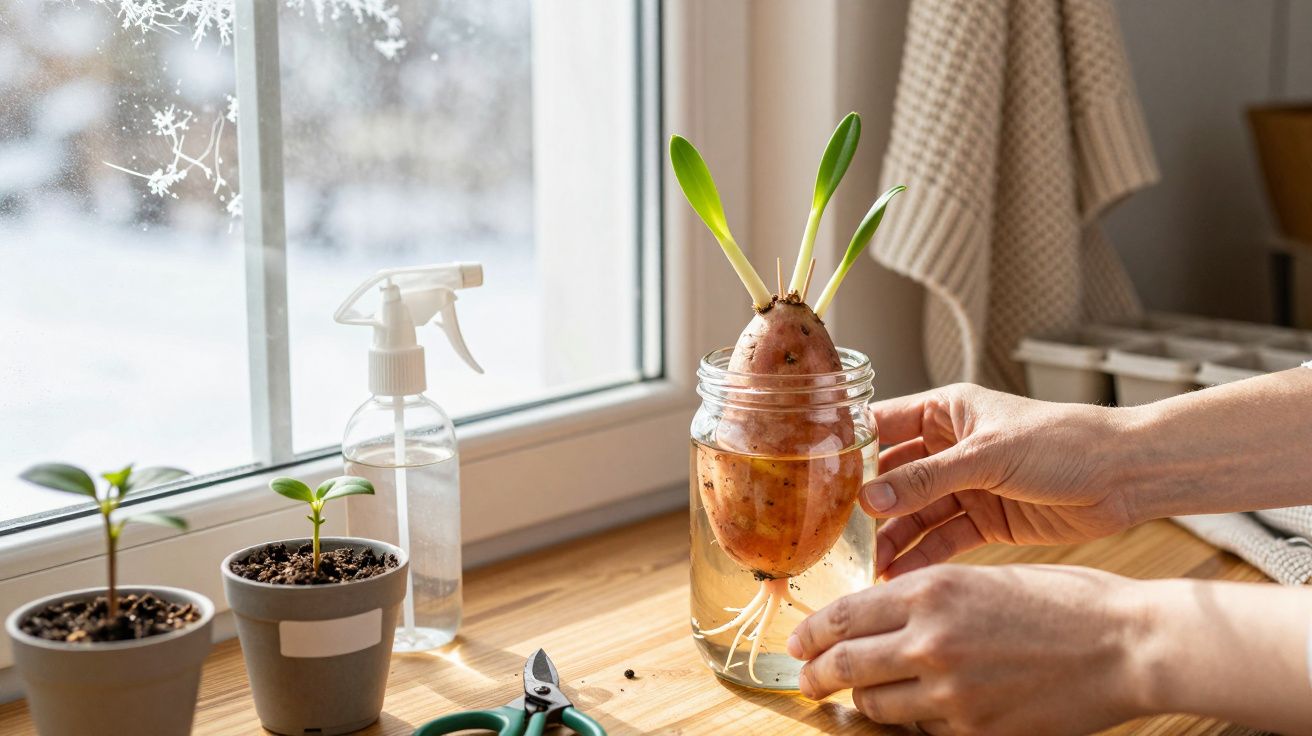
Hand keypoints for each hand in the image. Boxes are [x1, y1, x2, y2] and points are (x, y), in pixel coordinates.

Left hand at [788, 564, 1149, 734]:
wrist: (1127, 645)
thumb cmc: (1064, 602)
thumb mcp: (983, 579)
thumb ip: (926, 599)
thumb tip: (879, 618)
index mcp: (931, 590)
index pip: (843, 615)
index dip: (811, 633)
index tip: (798, 642)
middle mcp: (930, 638)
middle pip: (844, 665)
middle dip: (815, 675)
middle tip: (807, 679)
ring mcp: (950, 690)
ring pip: (875, 706)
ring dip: (865, 702)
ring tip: (866, 697)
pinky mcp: (975, 729)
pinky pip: (922, 731)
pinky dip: (916, 723)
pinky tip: (926, 711)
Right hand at [863, 383, 1135, 577]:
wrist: (1126, 475)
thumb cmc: (1064, 442)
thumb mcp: (987, 456)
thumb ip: (927, 480)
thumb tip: (869, 499)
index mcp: (946, 412)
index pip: (882, 425)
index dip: (850, 449)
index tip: (816, 477)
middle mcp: (950, 447)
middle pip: (893, 477)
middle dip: (867, 506)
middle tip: (840, 537)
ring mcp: (966, 485)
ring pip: (915, 513)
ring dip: (893, 538)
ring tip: (870, 567)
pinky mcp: (985, 519)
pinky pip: (942, 537)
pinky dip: (922, 555)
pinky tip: (899, 574)